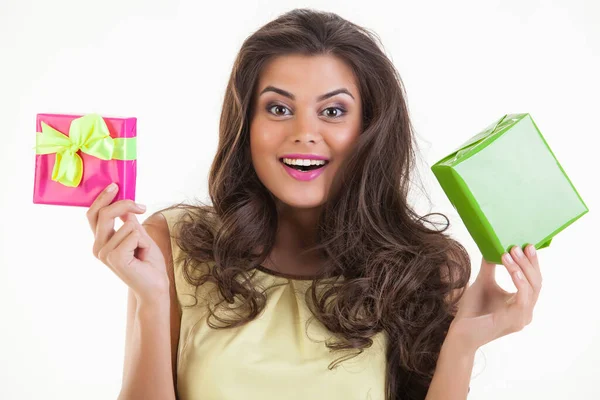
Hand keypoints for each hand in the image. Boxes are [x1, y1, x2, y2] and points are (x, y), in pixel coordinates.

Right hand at [86, 183, 169, 304]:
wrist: (156, 286)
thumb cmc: (149, 263)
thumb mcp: (140, 236)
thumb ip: (130, 222)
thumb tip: (125, 206)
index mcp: (101, 241)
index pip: (94, 214)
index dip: (102, 198)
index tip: (115, 186)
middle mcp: (98, 247)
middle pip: (104, 213)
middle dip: (123, 204)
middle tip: (141, 207)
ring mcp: (104, 253)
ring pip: (125, 224)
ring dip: (141, 234)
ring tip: (143, 250)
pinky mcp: (114, 258)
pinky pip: (132, 234)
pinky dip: (143, 241)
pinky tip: (142, 256)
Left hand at [449, 244, 541, 352]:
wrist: (460, 331)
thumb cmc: (472, 309)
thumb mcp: (483, 283)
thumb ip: (490, 267)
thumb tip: (492, 247)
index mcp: (522, 303)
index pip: (534, 280)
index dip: (532, 262)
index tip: (527, 245)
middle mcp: (526, 311)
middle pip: (537, 282)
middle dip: (528, 262)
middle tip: (519, 246)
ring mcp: (522, 317)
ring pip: (532, 287)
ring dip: (522, 267)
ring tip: (510, 252)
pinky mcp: (515, 320)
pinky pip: (524, 297)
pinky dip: (519, 280)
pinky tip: (511, 268)